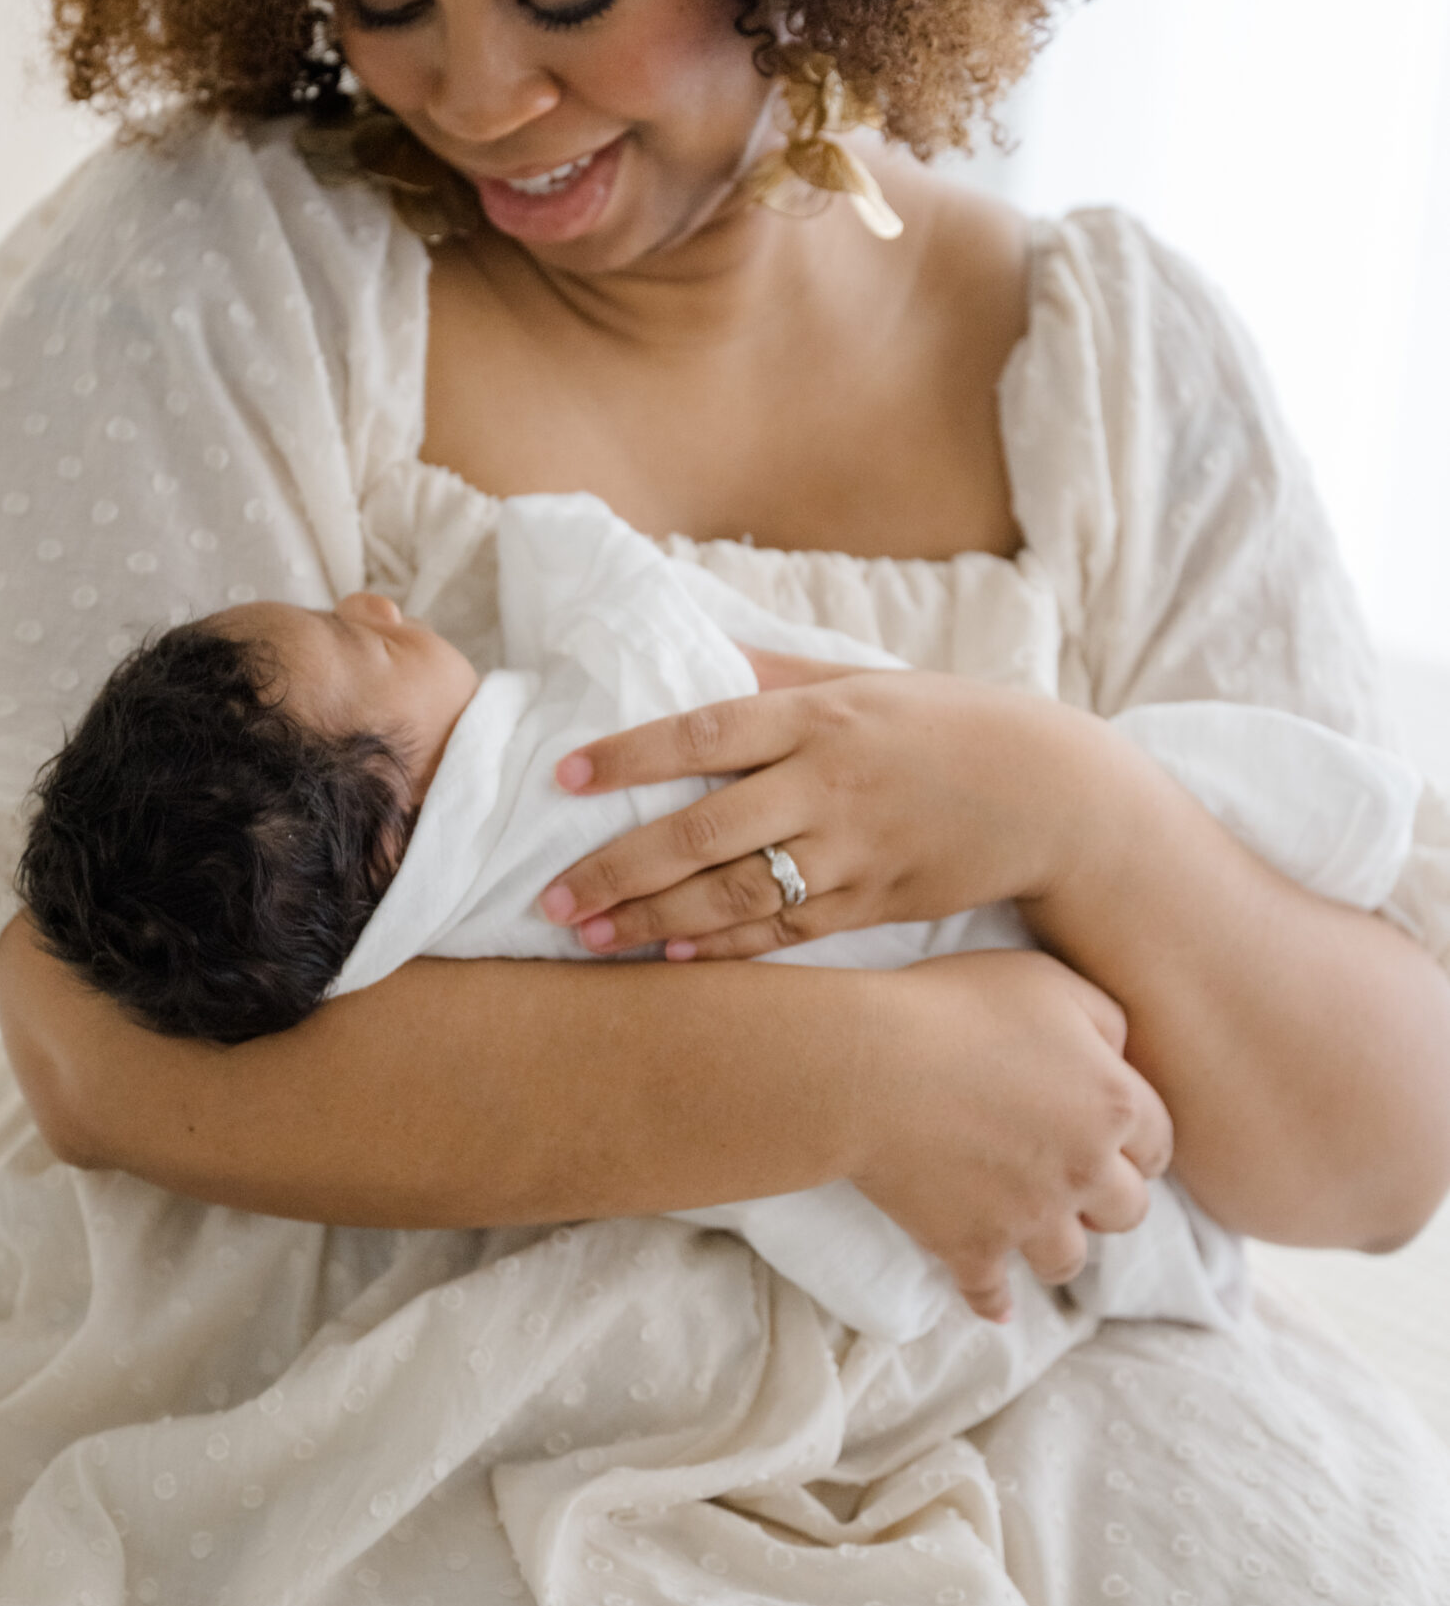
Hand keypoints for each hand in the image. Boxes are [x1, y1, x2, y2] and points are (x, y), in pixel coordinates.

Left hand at [541, 652, 1114, 957]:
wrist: (1055, 793)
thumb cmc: (947, 725)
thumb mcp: (864, 681)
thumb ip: (776, 672)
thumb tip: (693, 646)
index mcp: (821, 717)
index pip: (705, 732)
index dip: (630, 754)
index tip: (565, 775)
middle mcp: (830, 784)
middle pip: (704, 831)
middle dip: (618, 867)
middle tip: (551, 896)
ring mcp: (853, 851)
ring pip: (735, 895)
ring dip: (654, 920)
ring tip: (588, 937)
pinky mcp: (875, 904)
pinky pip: (784, 933)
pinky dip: (724, 950)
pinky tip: (668, 958)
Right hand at [854, 950, 1173, 1320]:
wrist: (869, 1065)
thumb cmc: (956, 1007)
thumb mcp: (1049, 981)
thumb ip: (1105, 1019)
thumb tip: (1121, 1057)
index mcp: (1112, 1105)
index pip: (1156, 1142)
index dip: (1136, 1139)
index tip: (1115, 1139)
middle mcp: (1084, 1171)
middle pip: (1126, 1211)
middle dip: (1106, 1198)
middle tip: (1075, 1182)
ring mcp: (1028, 1219)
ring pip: (1068, 1260)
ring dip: (1058, 1247)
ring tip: (1035, 1234)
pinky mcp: (971, 1248)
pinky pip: (991, 1294)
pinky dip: (994, 1300)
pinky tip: (997, 1305)